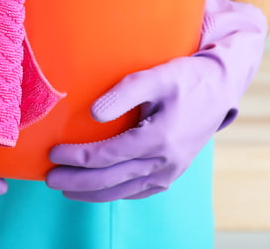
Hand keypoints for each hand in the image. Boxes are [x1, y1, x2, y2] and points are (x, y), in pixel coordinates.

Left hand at [46, 0, 266, 201]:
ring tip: (66, 189)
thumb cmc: (187, 78)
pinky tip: (99, 190)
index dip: (76, 157)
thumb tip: (93, 113)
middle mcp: (166, 161)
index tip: (53, 153)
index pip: (107, 155)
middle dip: (77, 181)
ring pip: (124, 190)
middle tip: (49, 178)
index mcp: (160, 138)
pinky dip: (116, 193)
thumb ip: (123, 93)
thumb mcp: (156, 76)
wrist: (220, 88)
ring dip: (92, 193)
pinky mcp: (173, 173)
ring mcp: (171, 171)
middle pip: (111, 179)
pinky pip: (140, 191)